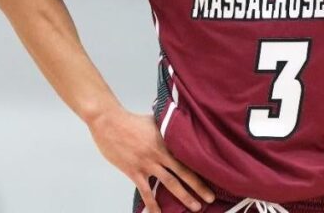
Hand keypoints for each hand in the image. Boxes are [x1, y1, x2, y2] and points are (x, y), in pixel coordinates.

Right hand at [88, 108, 214, 212]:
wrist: (109, 122)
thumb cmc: (131, 120)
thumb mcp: (155, 120)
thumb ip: (167, 126)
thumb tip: (179, 124)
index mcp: (167, 140)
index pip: (189, 156)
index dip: (201, 166)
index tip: (215, 175)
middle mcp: (160, 154)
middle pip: (184, 172)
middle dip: (199, 186)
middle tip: (211, 198)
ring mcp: (147, 164)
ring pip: (170, 183)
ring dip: (184, 196)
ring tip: (195, 207)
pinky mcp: (134, 172)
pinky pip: (146, 192)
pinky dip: (152, 205)